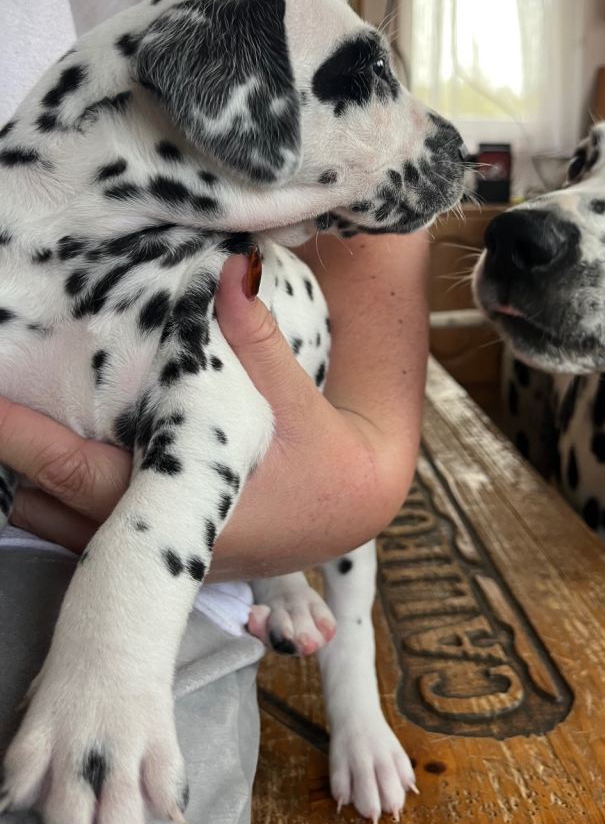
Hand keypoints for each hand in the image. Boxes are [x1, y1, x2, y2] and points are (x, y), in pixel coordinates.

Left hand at [5, 235, 426, 577]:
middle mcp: (163, 540)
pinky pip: (86, 530)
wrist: (352, 506)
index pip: (76, 472)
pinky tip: (55, 456)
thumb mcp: (297, 398)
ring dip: (29, 483)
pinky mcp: (166, 550)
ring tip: (12, 429)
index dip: (20, 440)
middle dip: (10, 460)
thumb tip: (233, 269)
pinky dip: (58, 495)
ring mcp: (160, 554)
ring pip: (62, 527)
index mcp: (186, 505)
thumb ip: (261, 338)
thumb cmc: (326, 458)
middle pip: (48, 508)